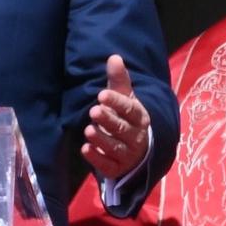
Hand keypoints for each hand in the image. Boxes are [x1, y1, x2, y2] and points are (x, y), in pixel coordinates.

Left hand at [81, 54, 149, 181]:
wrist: (136, 150)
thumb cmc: (126, 118)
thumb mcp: (124, 99)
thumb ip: (118, 80)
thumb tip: (114, 57)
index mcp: (140, 118)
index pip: (130, 110)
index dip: (117, 103)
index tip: (102, 95)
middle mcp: (137, 137)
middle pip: (123, 129)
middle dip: (108, 120)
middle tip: (94, 111)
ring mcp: (128, 155)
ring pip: (115, 148)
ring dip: (101, 139)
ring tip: (88, 130)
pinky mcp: (117, 169)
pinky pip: (108, 165)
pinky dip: (97, 158)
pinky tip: (85, 149)